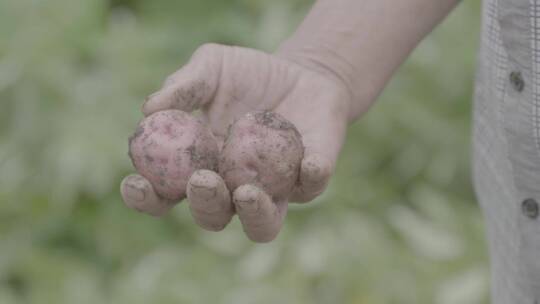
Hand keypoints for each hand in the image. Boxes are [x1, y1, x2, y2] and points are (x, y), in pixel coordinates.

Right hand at [120, 43, 350, 241]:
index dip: (146, 198)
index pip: (165, 195)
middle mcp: (232, 188)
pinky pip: (310, 188)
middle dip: (203, 204)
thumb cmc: (248, 74)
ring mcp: (273, 190)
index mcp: (200, 167)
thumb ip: (183, 86)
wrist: (300, 72)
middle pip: (212, 216)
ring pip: (261, 225)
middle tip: (202, 179)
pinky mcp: (310, 180)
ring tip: (246, 191)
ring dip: (253, 215)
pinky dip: (309, 178)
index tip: (136, 182)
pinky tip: (309, 161)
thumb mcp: (212, 68)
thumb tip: (149, 109)